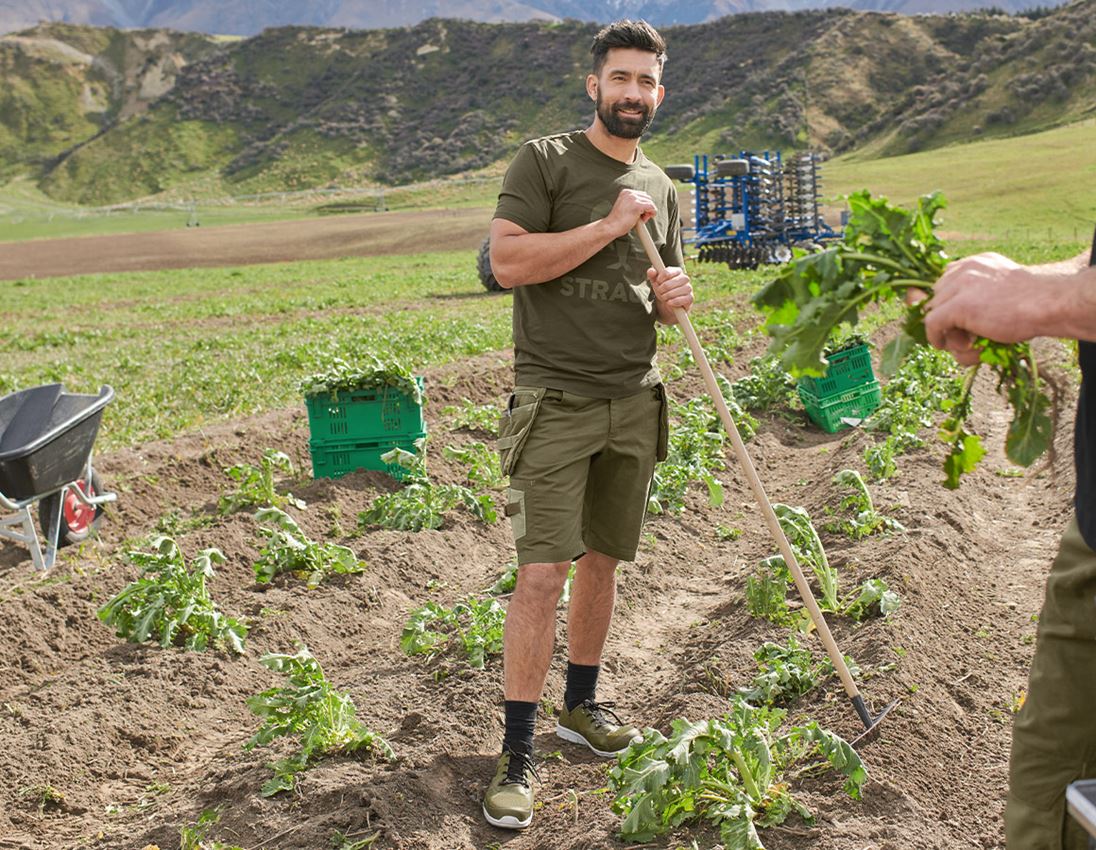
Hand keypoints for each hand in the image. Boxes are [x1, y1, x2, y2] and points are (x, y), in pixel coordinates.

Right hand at [603, 189, 657, 238]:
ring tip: (640, 220)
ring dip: (648, 212)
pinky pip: (652, 207)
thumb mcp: (625, 207)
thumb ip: (633, 203)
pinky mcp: (638, 206)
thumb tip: (647, 206)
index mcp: (626, 192)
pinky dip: (652, 213)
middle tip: (640, 217)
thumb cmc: (618, 221)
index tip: (639, 213)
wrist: (611, 227)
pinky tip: (647, 218)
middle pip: (647, 198)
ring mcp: (634, 199)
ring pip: (650, 202)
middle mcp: (630, 193)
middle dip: (646, 208)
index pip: (642, 195)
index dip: (643, 204)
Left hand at [648, 265, 692, 310]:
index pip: (667, 272)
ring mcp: (689, 288)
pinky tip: (669, 302)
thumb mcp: (656, 282)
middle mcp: (685, 278)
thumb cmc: (663, 290)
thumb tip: (651, 271)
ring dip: (668, 295)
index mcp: (677, 271)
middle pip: (673, 281)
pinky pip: (684, 299)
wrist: (668, 304)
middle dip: (663, 288)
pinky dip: (675, 301)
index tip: (657, 282)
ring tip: (663, 297)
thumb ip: (653, 275)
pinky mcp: (690, 298)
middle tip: (659, 292)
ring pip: (679, 290)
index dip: (660, 278)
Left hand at [922, 252, 1043, 365]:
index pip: (943, 282)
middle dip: (946, 318)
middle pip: (937, 298)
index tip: (952, 321)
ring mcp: (959, 286)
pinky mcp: (958, 305)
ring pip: (935, 312)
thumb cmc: (1032, 302)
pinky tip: (948, 345)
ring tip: (968, 343)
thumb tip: (955, 318)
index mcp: (975, 263)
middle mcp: (964, 269)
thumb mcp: (1000, 290)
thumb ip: (979, 294)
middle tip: (965, 335)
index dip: (945, 304)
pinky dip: (935, 338)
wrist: (1047, 303)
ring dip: (947, 331)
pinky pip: (932, 324)